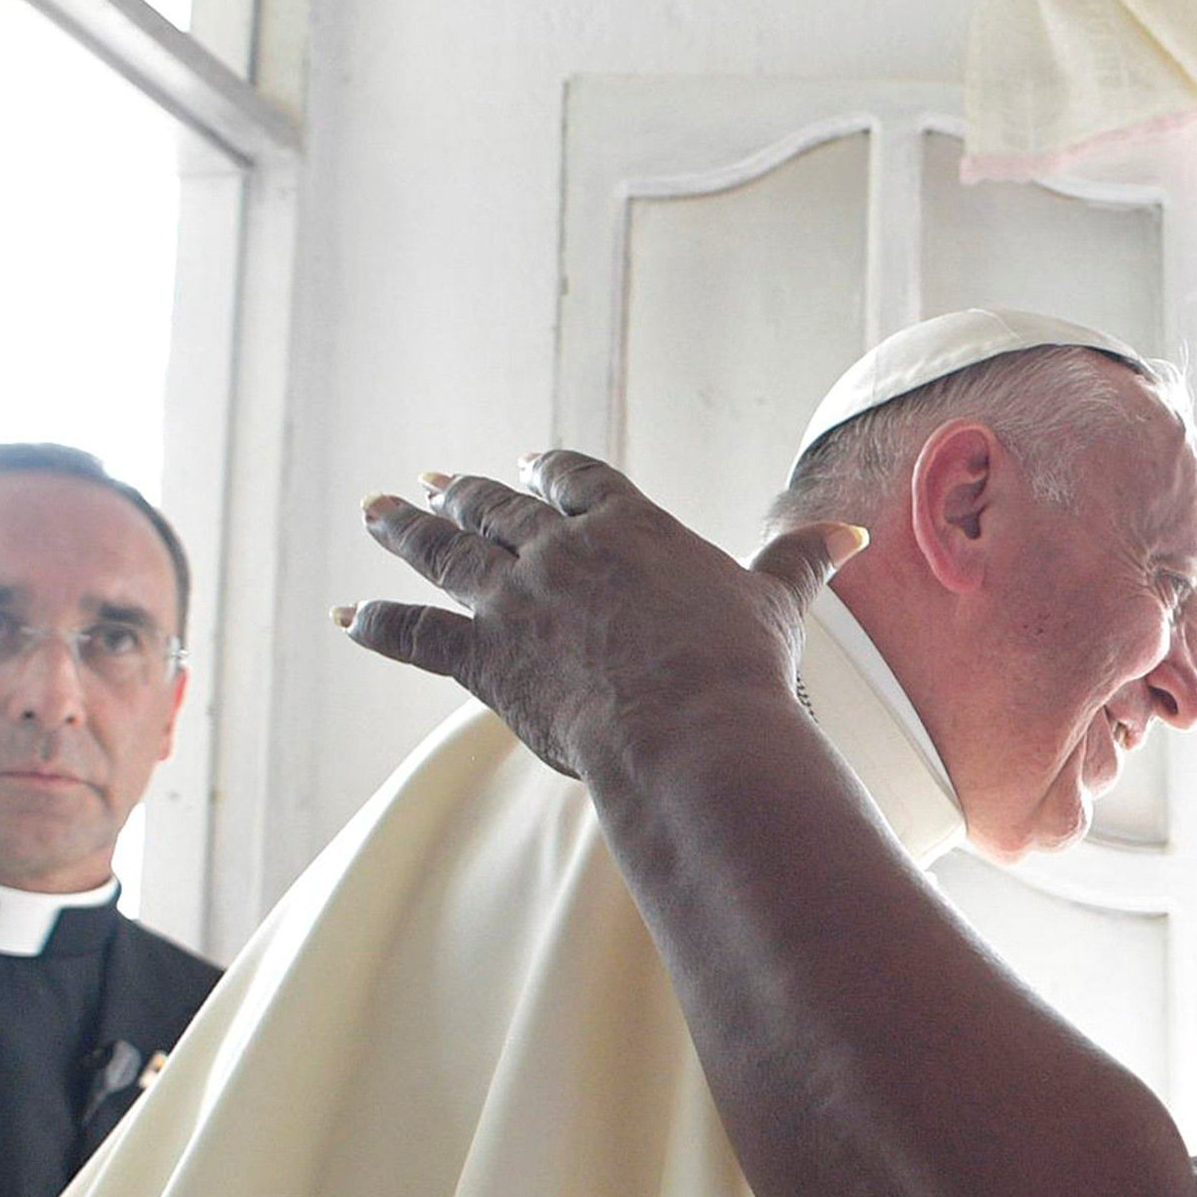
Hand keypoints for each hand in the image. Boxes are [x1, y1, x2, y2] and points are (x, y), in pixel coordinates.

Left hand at [343, 453, 865, 779]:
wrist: (694, 729)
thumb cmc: (741, 668)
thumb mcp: (776, 603)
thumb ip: (799, 561)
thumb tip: (850, 536)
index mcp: (629, 527)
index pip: (578, 481)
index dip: (550, 472)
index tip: (529, 467)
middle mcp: (561, 551)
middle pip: (499, 508)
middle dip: (464, 493)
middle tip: (433, 479)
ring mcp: (516, 600)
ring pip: (446, 552)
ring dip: (406, 530)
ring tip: (378, 510)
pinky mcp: (485, 657)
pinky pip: (416, 634)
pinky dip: (378, 624)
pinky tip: (347, 616)